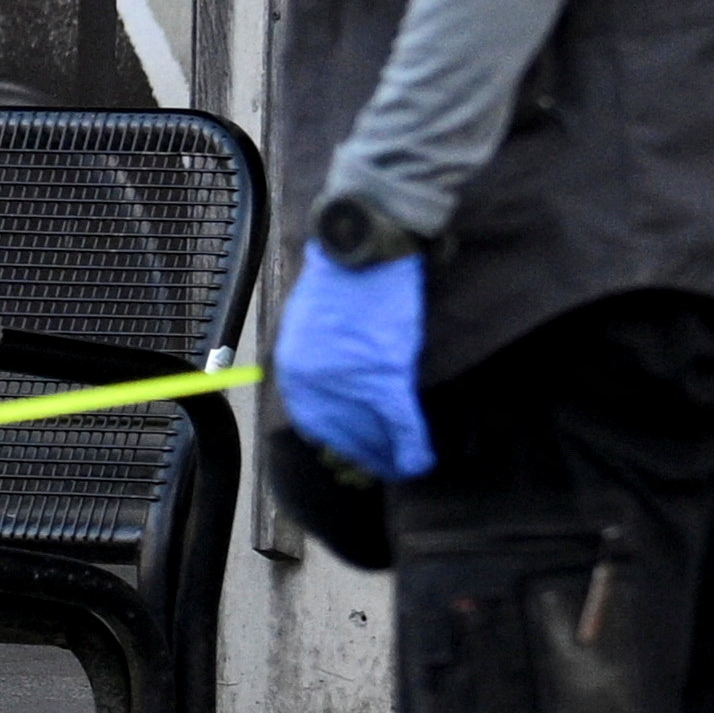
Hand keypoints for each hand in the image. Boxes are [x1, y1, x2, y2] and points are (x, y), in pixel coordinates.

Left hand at [271, 238, 432, 482]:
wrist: (363, 245)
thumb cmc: (341, 278)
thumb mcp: (308, 324)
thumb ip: (315, 362)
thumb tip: (331, 393)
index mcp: (293, 369)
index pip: (315, 425)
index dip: (342, 445)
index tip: (357, 458)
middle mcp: (314, 382)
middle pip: (343, 436)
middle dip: (367, 456)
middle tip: (386, 467)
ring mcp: (349, 380)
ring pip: (372, 435)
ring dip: (390, 457)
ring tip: (404, 466)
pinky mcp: (385, 372)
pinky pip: (399, 423)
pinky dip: (412, 446)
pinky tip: (420, 462)